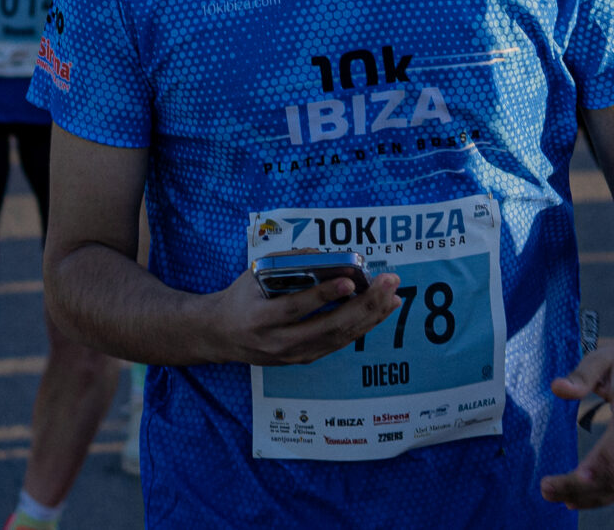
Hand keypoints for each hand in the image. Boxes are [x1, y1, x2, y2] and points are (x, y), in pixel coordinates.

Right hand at [203, 263, 401, 367]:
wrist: (221, 336)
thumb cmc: (242, 297)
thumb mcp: (255, 273)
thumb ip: (287, 261)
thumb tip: (326, 254)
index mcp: (261, 318)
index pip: (296, 308)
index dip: (323, 295)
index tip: (349, 280)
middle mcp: (278, 342)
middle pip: (328, 327)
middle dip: (364, 305)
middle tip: (388, 283)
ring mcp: (293, 355)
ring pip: (339, 338)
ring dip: (370, 317)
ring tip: (392, 296)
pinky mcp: (304, 359)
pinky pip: (338, 343)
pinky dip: (361, 326)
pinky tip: (379, 311)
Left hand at [540, 336, 613, 508]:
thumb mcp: (601, 358)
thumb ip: (581, 374)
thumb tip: (557, 387)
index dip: (599, 463)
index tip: (573, 476)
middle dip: (582, 486)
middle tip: (547, 490)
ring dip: (590, 497)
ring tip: (558, 498)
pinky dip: (605, 496)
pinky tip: (580, 499)